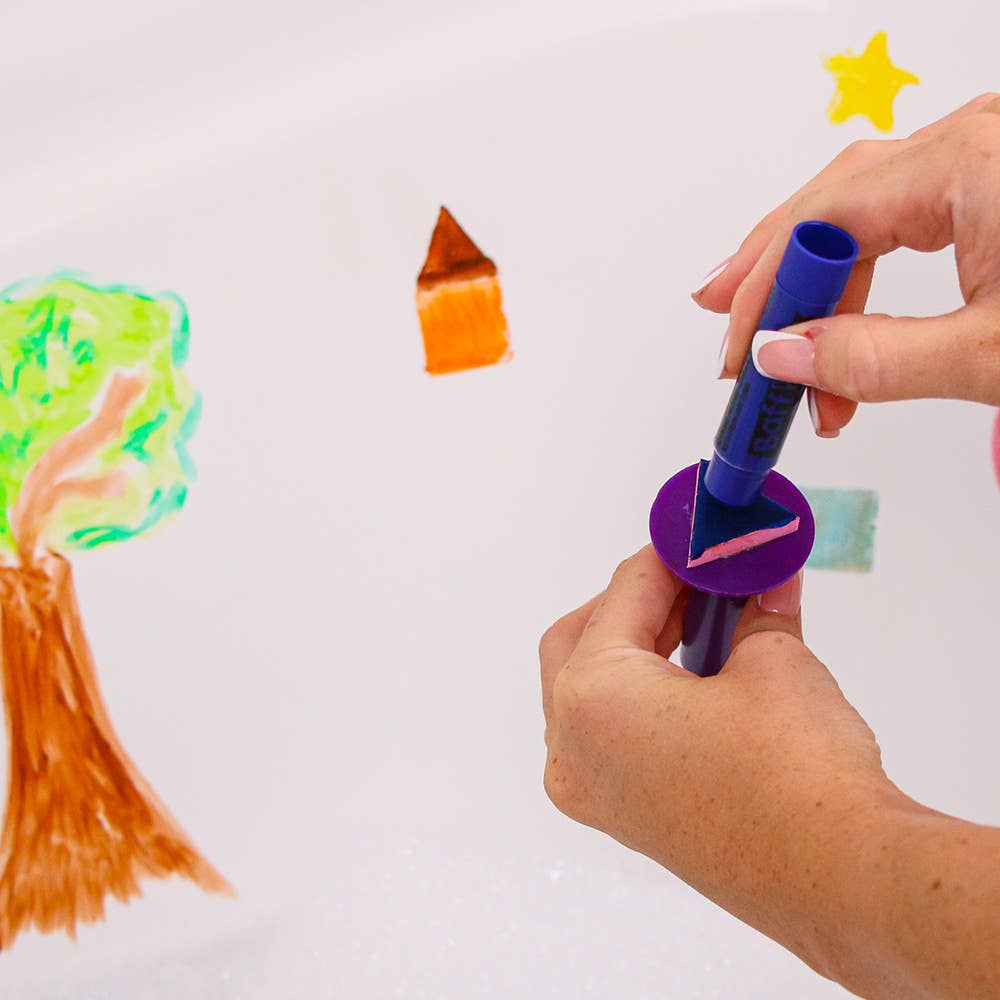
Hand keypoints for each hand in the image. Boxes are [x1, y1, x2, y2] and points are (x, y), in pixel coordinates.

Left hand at [540, 547, 905, 987]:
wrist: (843, 879)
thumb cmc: (796, 766)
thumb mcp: (775, 662)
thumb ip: (755, 609)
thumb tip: (763, 577)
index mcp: (589, 697)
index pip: (621, 597)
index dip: (665, 558)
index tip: (697, 539)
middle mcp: (571, 747)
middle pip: (583, 642)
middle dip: (636, 603)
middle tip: (694, 580)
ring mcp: (593, 791)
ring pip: (593, 692)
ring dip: (639, 649)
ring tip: (703, 621)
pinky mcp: (626, 819)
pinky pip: (613, 736)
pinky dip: (643, 697)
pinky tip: (696, 676)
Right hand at [693, 93, 999, 435]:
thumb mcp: (990, 353)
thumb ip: (878, 360)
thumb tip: (784, 356)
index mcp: (968, 163)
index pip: (822, 223)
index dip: (766, 293)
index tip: (741, 353)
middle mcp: (968, 144)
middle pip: (827, 205)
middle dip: (769, 280)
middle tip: (731, 339)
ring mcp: (977, 156)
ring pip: (856, 209)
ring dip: (812, 287)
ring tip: (780, 347)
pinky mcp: (986, 180)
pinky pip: (893, 213)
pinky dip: (855, 271)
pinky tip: (832, 311)